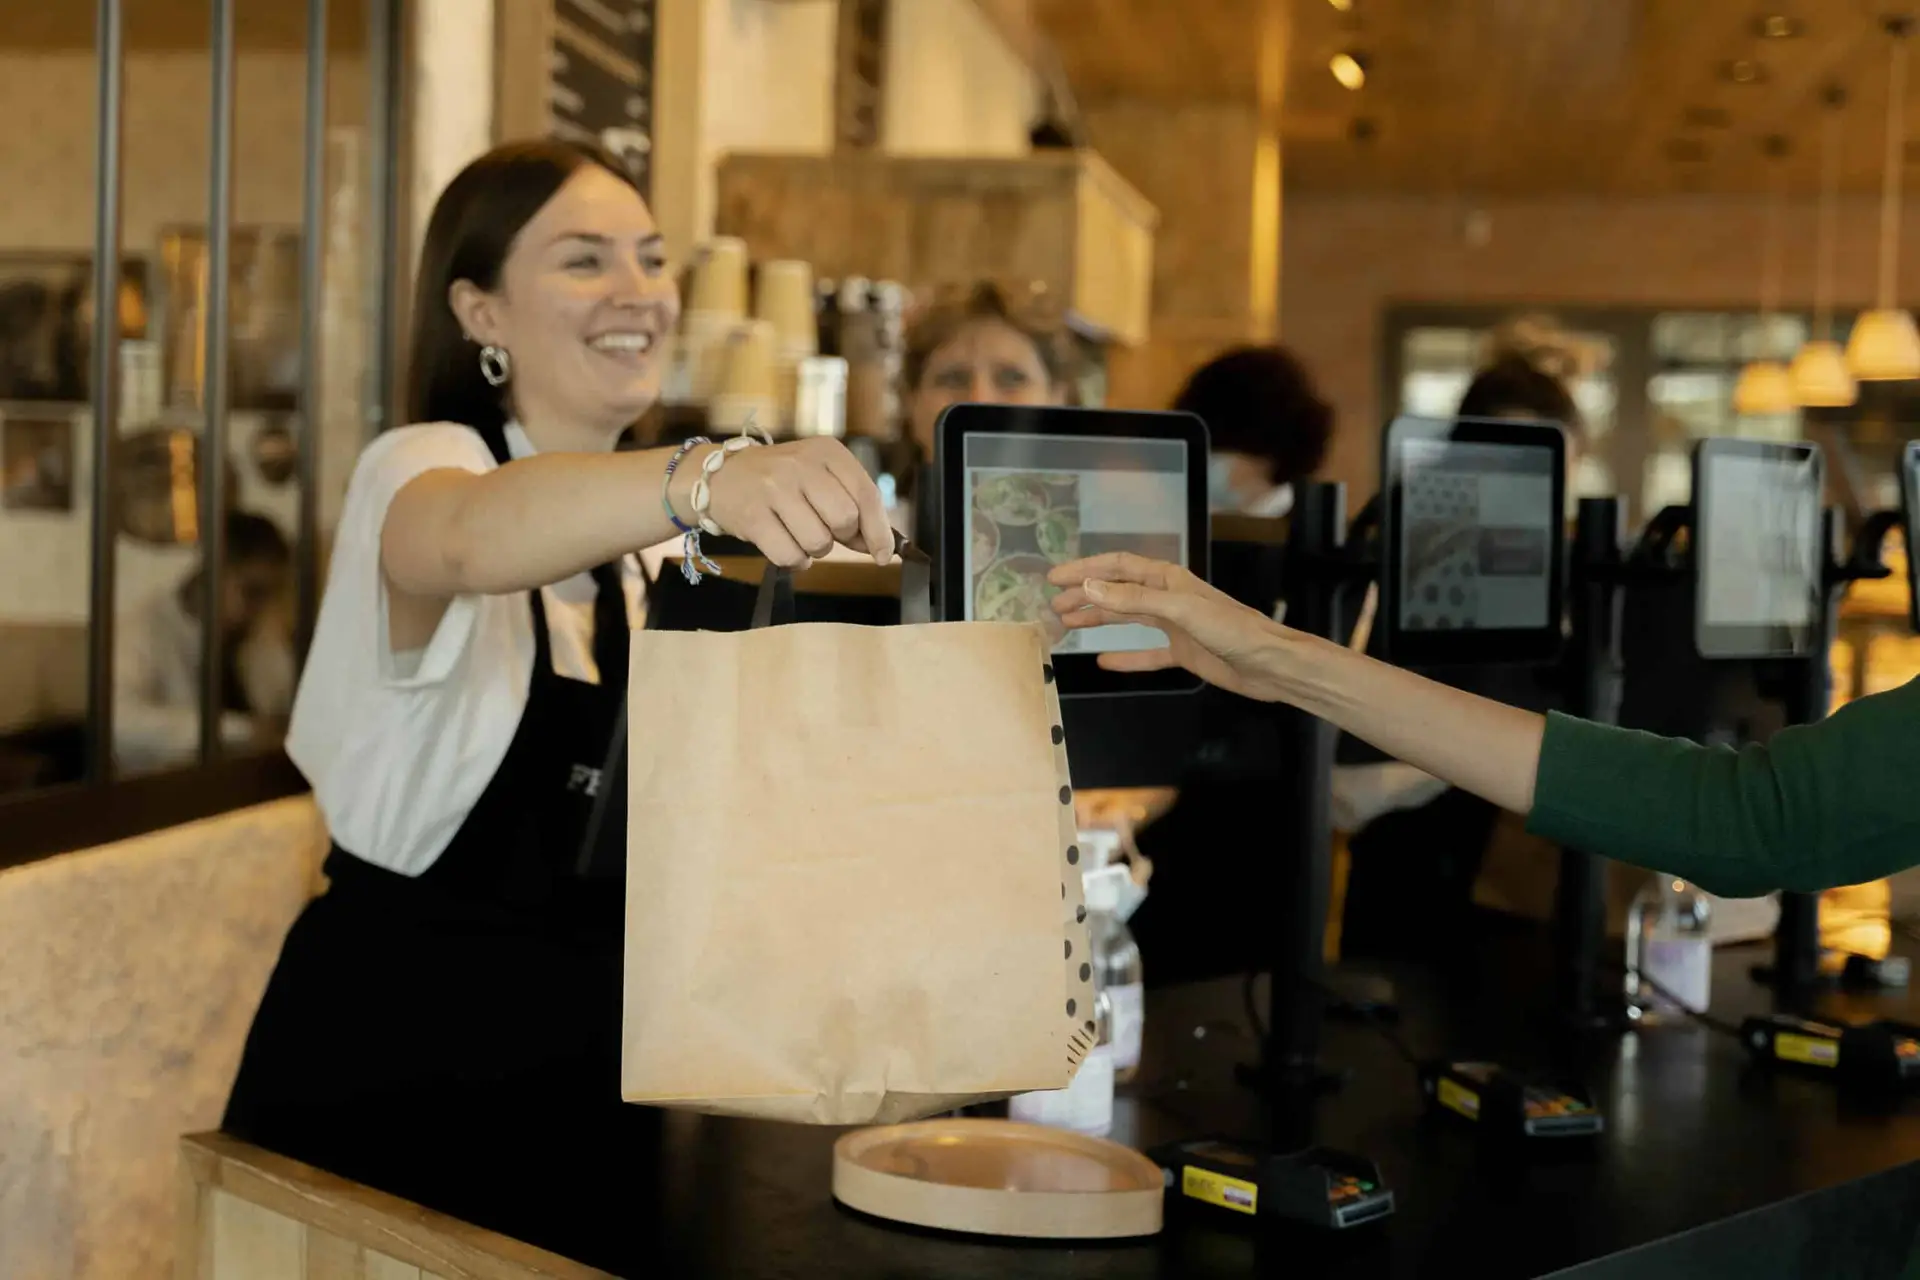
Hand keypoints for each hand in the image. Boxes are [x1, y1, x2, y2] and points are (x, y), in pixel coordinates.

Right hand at [699, 437, 894, 569]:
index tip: (884, 555)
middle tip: (824, 530)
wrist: (721, 476)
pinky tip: (783, 544)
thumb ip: (852, 507)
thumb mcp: (820, 477)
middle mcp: (801, 464)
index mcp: (827, 451)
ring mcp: (774, 488)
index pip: (867, 494)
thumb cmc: (781, 481)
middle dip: (841, 536)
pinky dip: (794, 561)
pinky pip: (790, 556)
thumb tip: (880, 548)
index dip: (879, 531)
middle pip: (845, 519)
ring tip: (797, 532)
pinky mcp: (753, 516)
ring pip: (819, 542)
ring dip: (814, 549)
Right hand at [1046, 552, 1293, 702]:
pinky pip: (1146, 653)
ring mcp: (1176, 625)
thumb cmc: (1234, 631)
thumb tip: (1091, 588)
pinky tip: (1104, 660)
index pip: (1118, 567)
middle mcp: (1169, 598)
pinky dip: (1124, 656)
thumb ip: (1135, 600)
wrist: (1271, 665)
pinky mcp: (1184, 652)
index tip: (1056, 578)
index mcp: (1169, 579)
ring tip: (1068, 623)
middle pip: (1117, 592)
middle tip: (1054, 605)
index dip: (1085, 570)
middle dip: (1085, 595)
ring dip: (1098, 619)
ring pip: (1127, 618)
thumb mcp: (1181, 611)